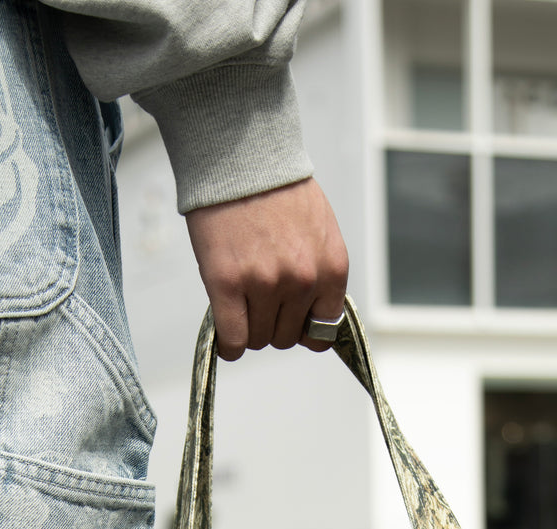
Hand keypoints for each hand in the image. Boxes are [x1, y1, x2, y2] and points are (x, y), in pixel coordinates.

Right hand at [185, 177, 348, 360]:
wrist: (242, 157)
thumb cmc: (278, 190)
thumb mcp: (319, 232)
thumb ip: (320, 274)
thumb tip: (309, 316)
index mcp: (331, 269)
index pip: (322, 331)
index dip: (302, 329)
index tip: (288, 321)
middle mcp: (302, 280)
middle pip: (286, 338)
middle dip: (271, 325)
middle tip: (257, 301)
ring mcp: (265, 284)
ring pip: (258, 339)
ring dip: (247, 328)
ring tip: (240, 302)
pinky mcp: (228, 284)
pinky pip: (233, 339)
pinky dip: (228, 344)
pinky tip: (224, 335)